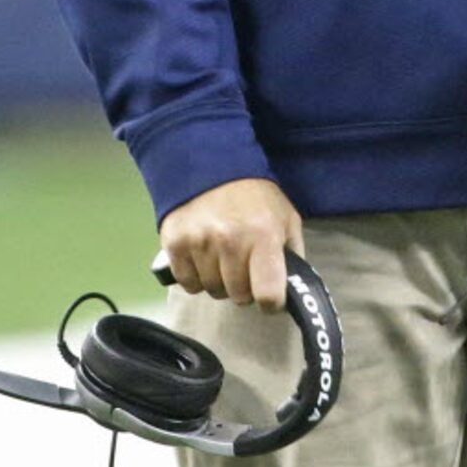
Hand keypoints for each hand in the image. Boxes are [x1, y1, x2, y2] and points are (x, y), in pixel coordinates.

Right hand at [158, 177, 304, 312]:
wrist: (212, 164)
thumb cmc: (256, 196)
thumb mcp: (286, 218)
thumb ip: (292, 254)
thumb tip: (291, 289)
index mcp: (264, 236)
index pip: (268, 295)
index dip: (272, 302)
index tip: (270, 295)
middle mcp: (230, 241)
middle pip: (239, 297)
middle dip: (245, 287)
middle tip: (245, 266)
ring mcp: (200, 243)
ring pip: (212, 291)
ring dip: (219, 281)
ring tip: (223, 257)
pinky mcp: (174, 244)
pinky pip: (187, 284)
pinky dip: (196, 276)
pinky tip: (203, 257)